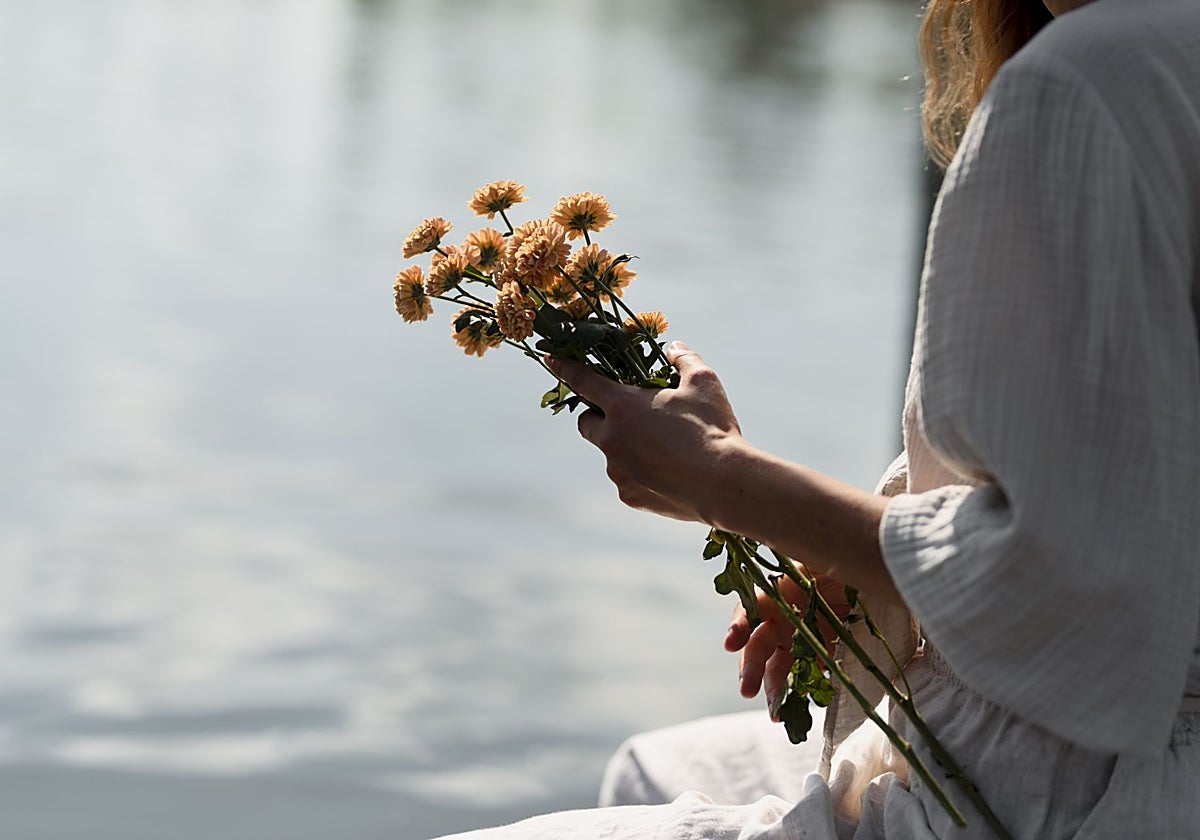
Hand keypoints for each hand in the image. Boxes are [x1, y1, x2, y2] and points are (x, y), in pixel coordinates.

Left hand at [546, 341, 740, 523]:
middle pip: (586, 423)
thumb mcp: (703, 383)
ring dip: (626, 447)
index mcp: (623, 405)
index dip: (564, 367)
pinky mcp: (629, 495)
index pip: (582, 380)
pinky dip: (640, 473)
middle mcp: (611, 438)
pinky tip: (669, 473)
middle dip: (598, 416)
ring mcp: (617, 470)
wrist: (723, 484)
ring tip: (662, 448)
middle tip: (627, 416)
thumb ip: (683, 359)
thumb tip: (673, 348)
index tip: (549, 359)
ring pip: (611, 454)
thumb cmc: (712, 428)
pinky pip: (627, 479)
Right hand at [723, 571, 852, 719]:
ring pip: (781, 668)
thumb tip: (785, 559)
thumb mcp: (822, 557)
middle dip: (751, 668)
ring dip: (775, 689)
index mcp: (779, 592)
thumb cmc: (846, 560)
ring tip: (777, 712)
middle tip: (747, 689)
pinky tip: (802, 707)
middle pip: (760, 646)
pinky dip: (804, 694)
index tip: (732, 643)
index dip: (738, 626)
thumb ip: (804, 564)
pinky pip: (810, 677)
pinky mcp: (825, 657)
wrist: (881, 575)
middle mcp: (785, 618)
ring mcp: (804, 640)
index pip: (750, 609)